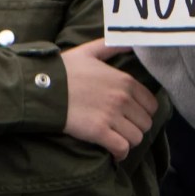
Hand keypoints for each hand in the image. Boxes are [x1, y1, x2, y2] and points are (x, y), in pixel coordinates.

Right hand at [62, 38, 157, 159]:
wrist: (42, 87)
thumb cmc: (65, 69)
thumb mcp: (90, 51)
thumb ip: (112, 46)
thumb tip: (131, 42)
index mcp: (125, 81)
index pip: (151, 104)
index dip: (143, 112)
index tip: (132, 115)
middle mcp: (123, 98)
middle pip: (146, 123)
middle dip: (136, 127)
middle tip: (123, 128)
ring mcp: (112, 115)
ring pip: (137, 137)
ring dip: (128, 141)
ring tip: (117, 138)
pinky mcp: (99, 132)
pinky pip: (122, 148)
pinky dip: (120, 153)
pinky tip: (114, 152)